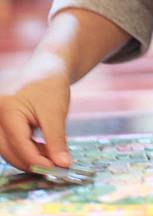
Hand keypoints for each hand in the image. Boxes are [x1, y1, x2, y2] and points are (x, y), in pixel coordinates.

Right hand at [0, 56, 71, 171]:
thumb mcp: (56, 112)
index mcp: (8, 109)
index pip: (19, 145)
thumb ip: (57, 140)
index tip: (56, 170)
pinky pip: (12, 143)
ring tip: (52, 158)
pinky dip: (27, 150)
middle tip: (54, 168)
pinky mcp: (4, 123)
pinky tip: (45, 151)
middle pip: (9, 151)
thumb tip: (63, 165)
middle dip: (31, 162)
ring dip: (29, 158)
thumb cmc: (51, 84)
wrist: (48, 67)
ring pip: (9, 149)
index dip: (38, 161)